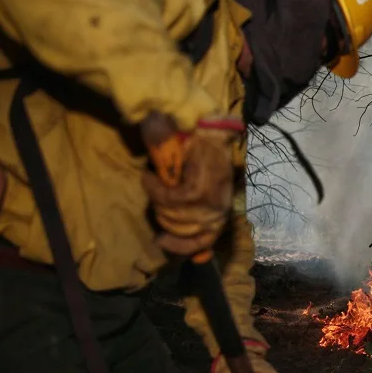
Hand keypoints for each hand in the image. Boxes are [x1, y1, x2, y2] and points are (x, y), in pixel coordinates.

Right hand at [140, 114, 243, 254]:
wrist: (204, 126)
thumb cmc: (198, 153)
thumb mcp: (197, 184)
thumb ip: (190, 207)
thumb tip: (177, 235)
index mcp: (222, 208)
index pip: (206, 240)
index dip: (183, 247)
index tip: (161, 241)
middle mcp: (220, 207)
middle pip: (185, 232)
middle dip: (164, 220)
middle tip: (155, 200)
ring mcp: (211, 200)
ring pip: (174, 217)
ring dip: (157, 202)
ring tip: (153, 183)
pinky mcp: (199, 189)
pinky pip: (169, 200)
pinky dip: (155, 189)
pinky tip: (150, 176)